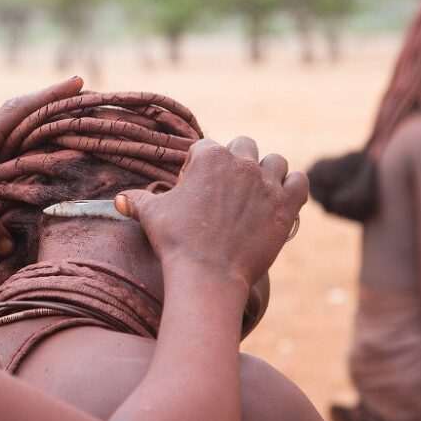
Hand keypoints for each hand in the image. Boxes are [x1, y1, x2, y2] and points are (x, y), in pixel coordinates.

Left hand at [0, 77, 84, 255]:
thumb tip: (9, 245)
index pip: (20, 111)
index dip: (50, 96)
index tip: (78, 82)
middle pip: (20, 121)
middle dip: (50, 112)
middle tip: (81, 107)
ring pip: (10, 144)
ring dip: (35, 138)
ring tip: (64, 137)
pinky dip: (17, 167)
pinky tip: (26, 175)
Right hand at [115, 137, 307, 286]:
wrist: (207, 274)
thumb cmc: (176, 240)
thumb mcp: (150, 214)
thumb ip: (137, 199)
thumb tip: (120, 199)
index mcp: (209, 156)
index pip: (207, 147)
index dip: (199, 165)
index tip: (195, 187)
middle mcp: (241, 162)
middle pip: (244, 146)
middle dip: (235, 162)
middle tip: (226, 190)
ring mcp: (267, 183)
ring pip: (275, 161)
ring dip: (267, 172)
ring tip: (255, 193)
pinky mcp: (286, 205)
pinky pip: (300, 181)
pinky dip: (292, 187)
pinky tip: (280, 199)